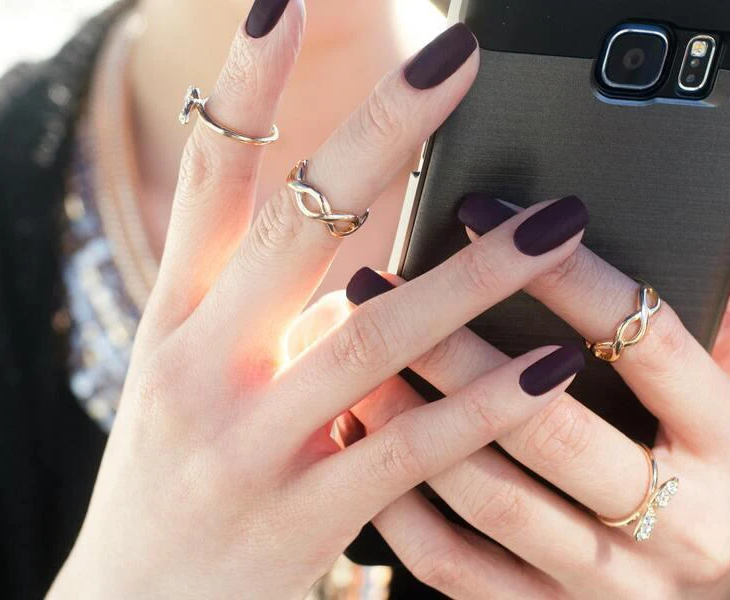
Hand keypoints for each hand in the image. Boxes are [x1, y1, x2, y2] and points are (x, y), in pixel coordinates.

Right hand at [47, 5, 593, 598]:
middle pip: (295, 227)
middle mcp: (202, 366)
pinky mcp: (301, 516)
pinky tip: (549, 365)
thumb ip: (257, 309)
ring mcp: (249, 443)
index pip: (208, 179)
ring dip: (474, 276)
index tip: (284, 1)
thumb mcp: (187, 376)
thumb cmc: (171, 473)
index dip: (246, 87)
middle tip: (454, 60)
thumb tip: (353, 250)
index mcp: (173, 319)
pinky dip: (482, 406)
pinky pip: (405, 449)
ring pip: (371, 336)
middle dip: (378, 135)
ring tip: (559, 221)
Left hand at [327, 196, 729, 597]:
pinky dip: (398, 504)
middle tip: (379, 288)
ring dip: (412, 421)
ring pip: (492, 496)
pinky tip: (362, 441)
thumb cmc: (708, 485)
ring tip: (358, 359)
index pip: (647, 343)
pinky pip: (452, 565)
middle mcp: (680, 526)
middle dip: (456, 350)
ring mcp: (607, 583)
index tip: (485, 215)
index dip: (565, 274)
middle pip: (550, 425)